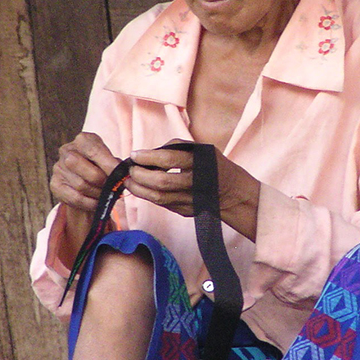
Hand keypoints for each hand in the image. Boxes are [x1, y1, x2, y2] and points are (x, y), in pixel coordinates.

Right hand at [51, 132, 120, 258]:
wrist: (83, 176)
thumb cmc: (99, 165)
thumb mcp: (108, 158)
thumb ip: (114, 164)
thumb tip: (123, 174)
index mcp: (82, 140)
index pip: (94, 151)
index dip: (109, 165)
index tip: (121, 176)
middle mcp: (67, 151)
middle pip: (88, 172)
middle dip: (104, 183)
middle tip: (113, 188)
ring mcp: (58, 168)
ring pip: (82, 186)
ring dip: (98, 194)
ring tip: (106, 194)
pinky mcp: (55, 184)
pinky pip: (75, 198)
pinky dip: (89, 203)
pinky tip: (97, 202)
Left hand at [125, 139, 260, 240]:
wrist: (230, 191)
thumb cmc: (210, 164)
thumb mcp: (199, 149)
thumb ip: (174, 148)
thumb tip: (146, 154)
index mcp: (199, 163)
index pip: (169, 159)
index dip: (147, 157)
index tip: (134, 154)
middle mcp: (195, 183)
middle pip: (161, 183)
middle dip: (140, 176)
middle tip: (129, 169)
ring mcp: (190, 200)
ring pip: (158, 198)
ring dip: (138, 189)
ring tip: (129, 180)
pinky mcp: (185, 211)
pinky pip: (161, 204)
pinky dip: (147, 196)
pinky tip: (140, 188)